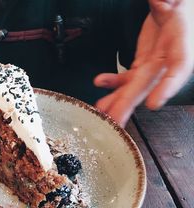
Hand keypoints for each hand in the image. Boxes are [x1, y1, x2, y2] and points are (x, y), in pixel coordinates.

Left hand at [94, 0, 193, 126]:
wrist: (177, 3)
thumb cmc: (178, 1)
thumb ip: (167, 0)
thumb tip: (161, 1)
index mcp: (182, 37)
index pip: (179, 65)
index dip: (167, 85)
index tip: (154, 103)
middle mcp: (169, 53)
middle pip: (149, 82)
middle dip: (130, 103)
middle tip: (115, 120)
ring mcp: (156, 59)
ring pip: (136, 84)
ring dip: (118, 100)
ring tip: (102, 113)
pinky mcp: (146, 60)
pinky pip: (129, 75)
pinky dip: (114, 82)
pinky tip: (100, 83)